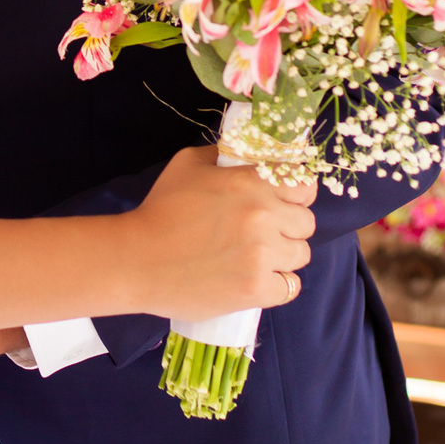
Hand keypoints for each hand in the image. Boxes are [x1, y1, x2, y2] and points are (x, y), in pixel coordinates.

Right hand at [130, 144, 315, 322]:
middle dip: (290, 226)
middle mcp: (263, 216)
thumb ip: (220, 155)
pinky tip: (258, 279)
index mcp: (250, 182)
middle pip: (307, 223)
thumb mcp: (186, 165)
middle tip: (268, 232)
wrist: (137, 260)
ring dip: (284, 256)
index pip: (304, 185)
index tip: (286, 202)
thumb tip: (243, 155)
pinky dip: (278, 284)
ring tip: (259, 257)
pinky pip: (290, 287)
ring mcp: (262, 255)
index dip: (298, 194)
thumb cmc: (160, 210)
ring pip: (301, 255)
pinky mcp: (256, 289)